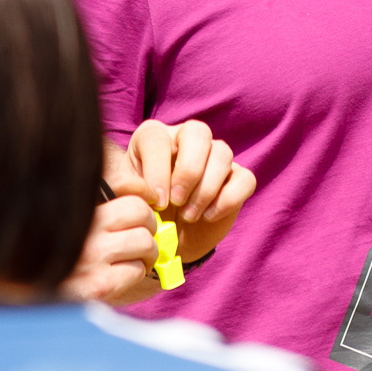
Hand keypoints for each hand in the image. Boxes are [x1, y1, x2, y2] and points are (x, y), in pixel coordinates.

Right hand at [61, 193, 160, 304]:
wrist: (41, 306)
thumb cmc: (65, 263)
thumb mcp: (77, 227)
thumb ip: (103, 207)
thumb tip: (146, 194)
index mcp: (80, 209)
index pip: (121, 185)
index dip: (143, 191)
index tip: (150, 199)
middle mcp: (84, 228)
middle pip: (139, 211)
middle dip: (150, 225)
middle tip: (145, 237)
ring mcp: (92, 256)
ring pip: (144, 241)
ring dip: (148, 253)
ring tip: (138, 260)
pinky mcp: (99, 285)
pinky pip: (136, 269)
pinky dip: (137, 274)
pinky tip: (123, 277)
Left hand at [107, 119, 256, 265]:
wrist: (166, 238)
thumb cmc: (144, 210)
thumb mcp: (127, 200)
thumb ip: (126, 190)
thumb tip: (141, 189)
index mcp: (155, 138)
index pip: (158, 139)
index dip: (157, 170)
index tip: (157, 201)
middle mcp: (187, 138)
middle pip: (198, 132)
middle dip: (188, 171)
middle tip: (177, 203)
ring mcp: (215, 156)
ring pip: (223, 153)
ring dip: (206, 189)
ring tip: (189, 216)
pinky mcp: (236, 178)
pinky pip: (245, 179)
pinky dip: (229, 199)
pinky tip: (209, 215)